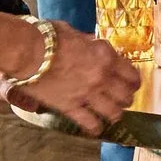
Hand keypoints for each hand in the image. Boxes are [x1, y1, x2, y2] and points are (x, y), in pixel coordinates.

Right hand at [0, 20, 141, 136]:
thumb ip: (87, 42)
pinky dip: (96, 127)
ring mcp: (87, 94)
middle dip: (126, 98)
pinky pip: (90, 123)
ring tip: (113, 114)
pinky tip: (96, 127)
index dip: (133, 80)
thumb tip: (92, 43)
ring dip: (115, 114)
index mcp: (105, 56)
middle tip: (122, 99)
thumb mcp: (74, 33)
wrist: (28, 51)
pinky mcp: (71, 107)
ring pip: (114, 112)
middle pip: (126, 95)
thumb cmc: (48, 38)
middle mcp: (101, 76)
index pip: (131, 74)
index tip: (131, 83)